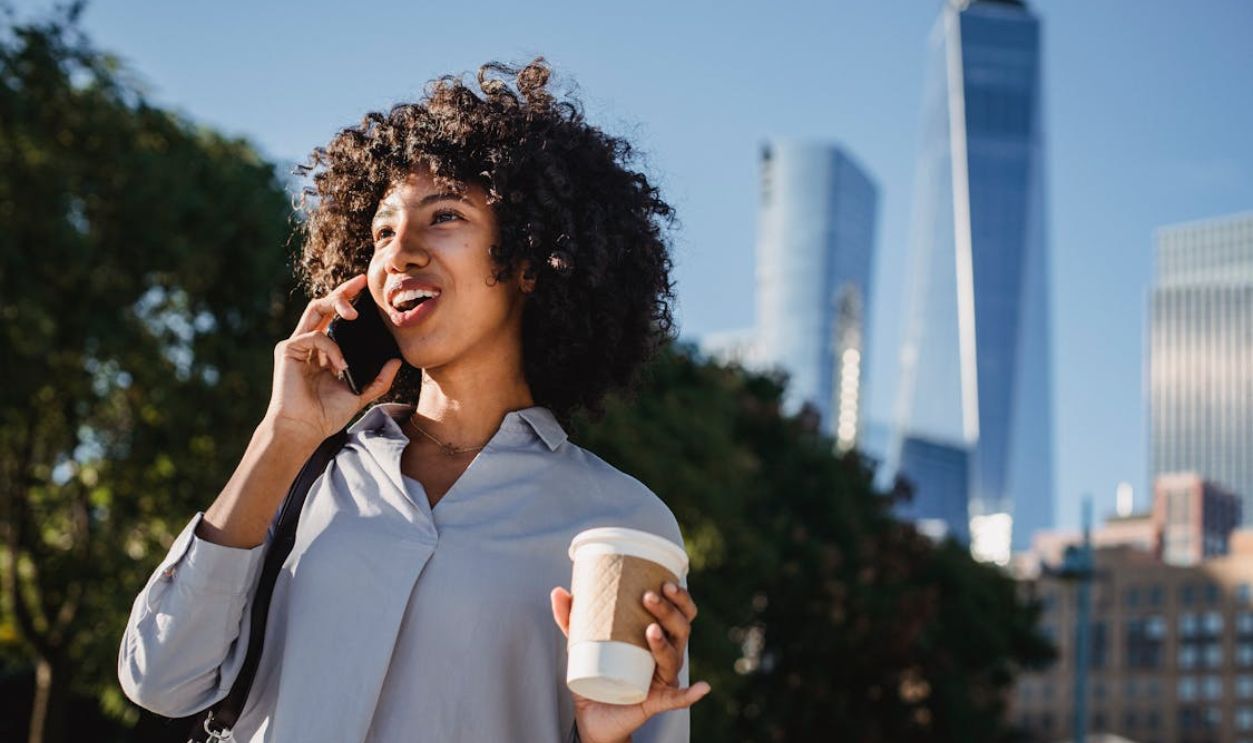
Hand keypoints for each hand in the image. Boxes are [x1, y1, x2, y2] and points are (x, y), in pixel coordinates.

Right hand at [263, 274, 402, 441]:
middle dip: (343, 290)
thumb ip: (378, 379)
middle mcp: (309, 343)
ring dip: (336, 305)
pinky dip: (331, 348)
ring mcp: (297, 345)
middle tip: (361, 283)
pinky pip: (314, 336)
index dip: (348, 299)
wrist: (305, 430)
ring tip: (354, 315)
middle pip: (323, 305)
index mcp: (324, 350)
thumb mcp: (360, 394)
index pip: (336, 317)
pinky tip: (340, 365)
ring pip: (315, 309)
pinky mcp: (288, 350)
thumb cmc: (327, 414)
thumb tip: (397, 361)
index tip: (366, 287)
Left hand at [550, 581, 710, 742]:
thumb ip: (572, 620)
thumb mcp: (582, 645)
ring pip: (673, 658)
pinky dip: (690, 694)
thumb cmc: (597, 674)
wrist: (592, 716)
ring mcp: (662, 679)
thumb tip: (557, 592)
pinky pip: (677, 699)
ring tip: (650, 629)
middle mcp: (666, 656)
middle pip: (681, 629)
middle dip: (668, 611)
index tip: (665, 581)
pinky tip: (702, 687)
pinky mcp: (655, 702)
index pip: (680, 613)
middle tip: (648, 597)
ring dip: (666, 642)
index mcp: (658, 637)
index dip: (680, 597)